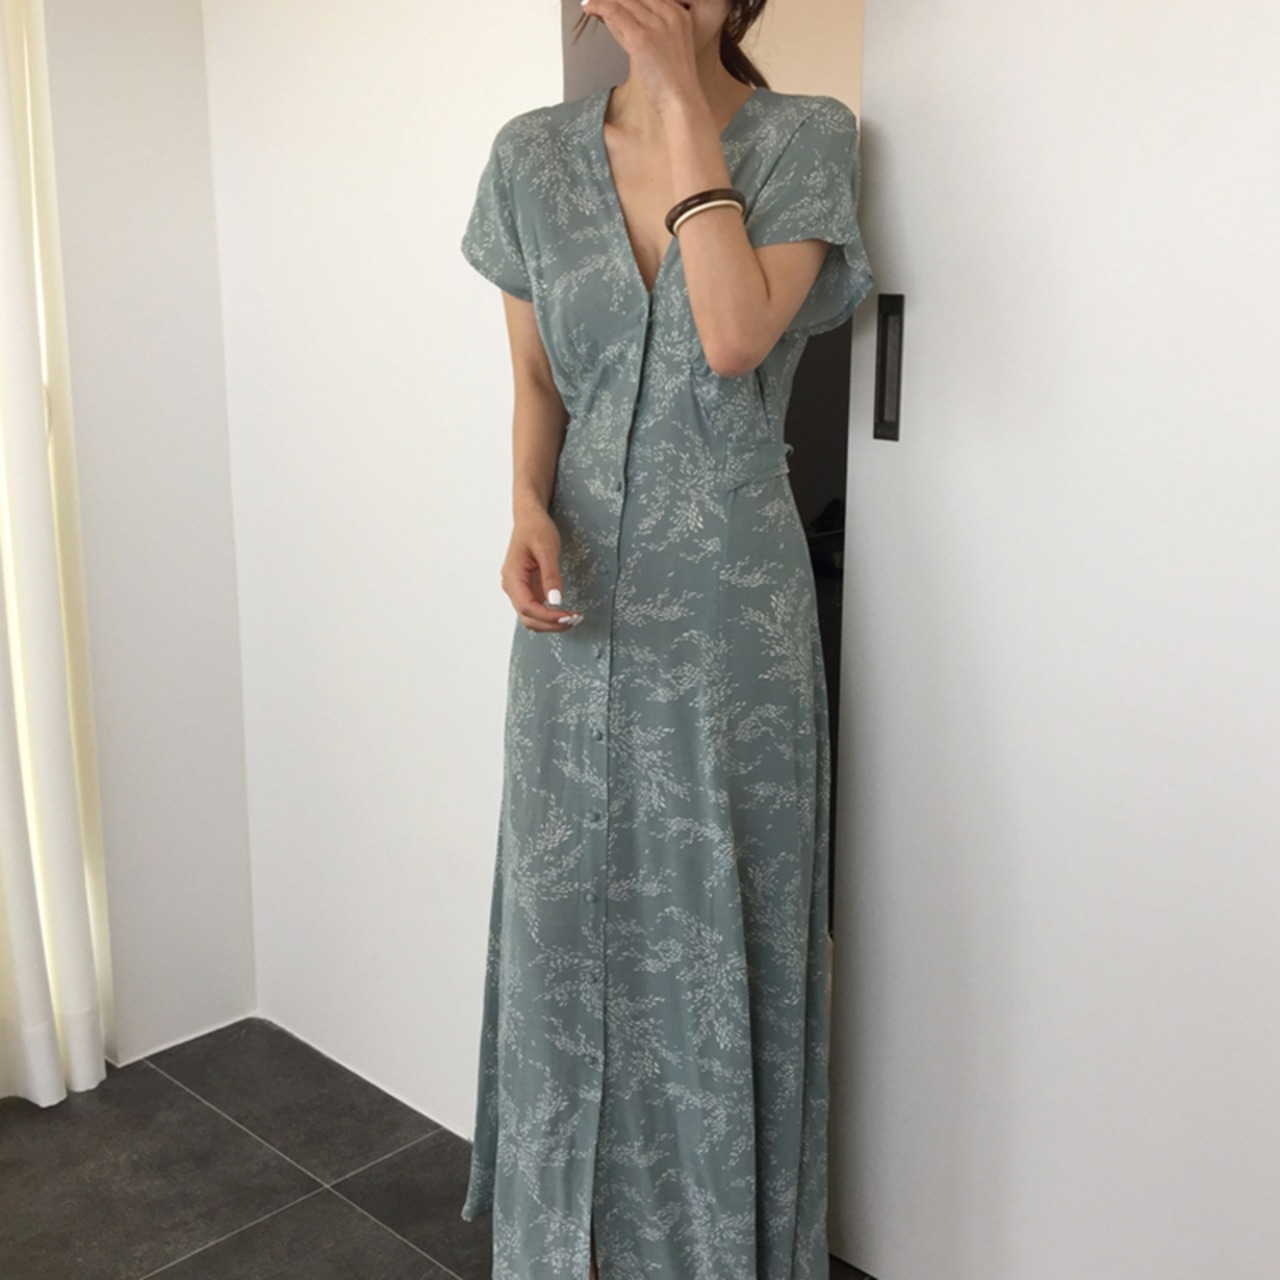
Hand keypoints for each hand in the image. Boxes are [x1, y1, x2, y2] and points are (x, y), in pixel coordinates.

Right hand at [501, 509, 583, 631]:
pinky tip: (565, 613)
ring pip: (531, 617)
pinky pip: (536, 609)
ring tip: (572, 619)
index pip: (527, 607)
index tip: (567, 617)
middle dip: (550, 624)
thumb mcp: (547, 549)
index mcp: (512, 576)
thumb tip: (555, 601)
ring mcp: (519, 589)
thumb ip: (551, 576)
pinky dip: (550, 615)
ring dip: (550, 623)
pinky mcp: (528, 588)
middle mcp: (512, 586)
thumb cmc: (535, 528)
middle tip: (574, 621)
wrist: (530, 517)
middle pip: (528, 617)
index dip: (547, 617)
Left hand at [580, 0, 700, 118]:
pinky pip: (614, 11)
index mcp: (678, 14)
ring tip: (590, 4)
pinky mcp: (641, 37)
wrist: (681, 100)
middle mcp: (669, 13)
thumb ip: (641, 30)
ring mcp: (656, 24)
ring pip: (623, 0)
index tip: (611, 1)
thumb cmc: (671, 82)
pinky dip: (599, 6)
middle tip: (596, 1)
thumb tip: (614, 17)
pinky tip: (588, 7)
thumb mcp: (660, 48)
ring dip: (603, 1)